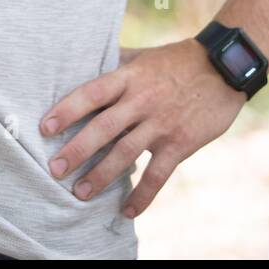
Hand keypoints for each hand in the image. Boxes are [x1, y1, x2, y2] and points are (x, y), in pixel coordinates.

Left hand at [40, 38, 247, 218]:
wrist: (223, 67)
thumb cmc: (177, 60)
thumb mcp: (144, 56)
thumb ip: (117, 62)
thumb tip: (86, 59)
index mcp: (129, 77)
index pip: (92, 93)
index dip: (67, 109)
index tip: (45, 127)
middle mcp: (142, 100)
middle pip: (103, 127)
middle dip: (76, 150)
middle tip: (54, 169)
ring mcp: (161, 123)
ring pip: (125, 154)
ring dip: (101, 176)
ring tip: (80, 193)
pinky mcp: (180, 143)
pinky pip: (158, 175)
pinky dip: (142, 196)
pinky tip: (127, 211)